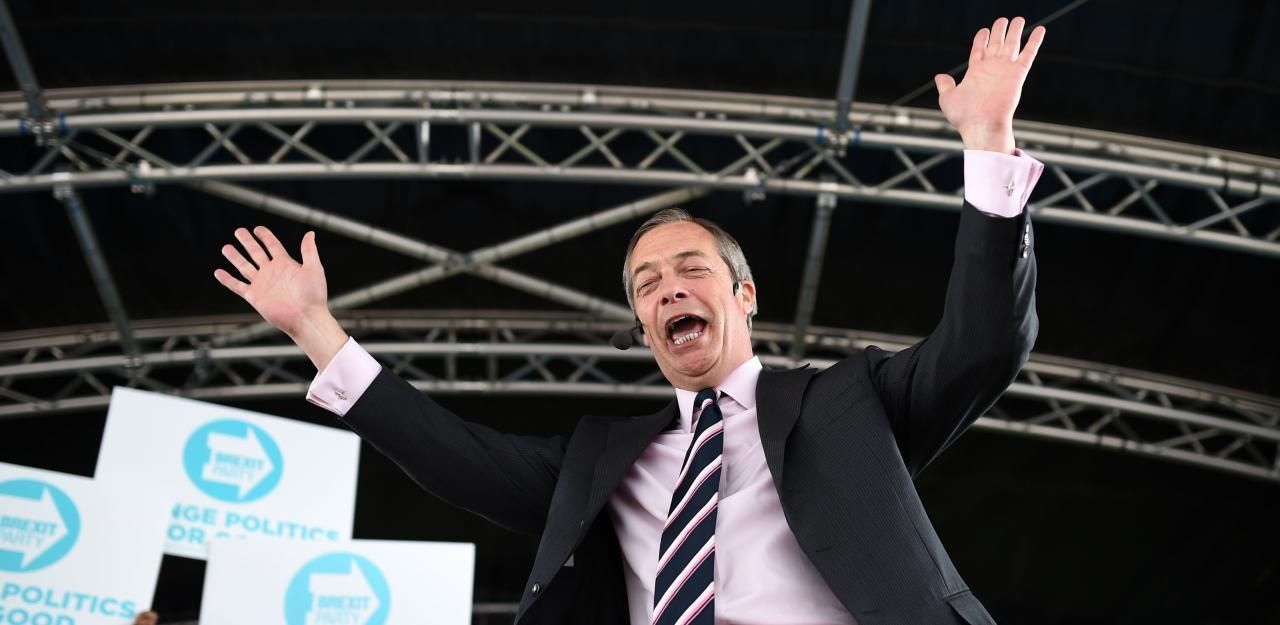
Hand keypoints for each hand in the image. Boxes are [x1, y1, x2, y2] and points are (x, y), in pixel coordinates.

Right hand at [214, 227, 346, 367]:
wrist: (305, 317)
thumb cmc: (313, 295)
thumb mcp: (314, 269)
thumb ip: (309, 251)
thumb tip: (310, 233)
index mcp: (285, 264)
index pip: (272, 246)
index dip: (265, 236)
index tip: (257, 229)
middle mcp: (271, 272)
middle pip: (256, 253)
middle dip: (247, 242)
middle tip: (239, 231)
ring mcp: (262, 284)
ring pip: (244, 266)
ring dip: (235, 257)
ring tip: (226, 248)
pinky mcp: (254, 296)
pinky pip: (237, 285)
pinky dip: (227, 279)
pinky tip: (218, 272)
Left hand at [934, 17, 1045, 153]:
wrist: (980, 125)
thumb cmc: (964, 117)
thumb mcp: (948, 98)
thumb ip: (945, 85)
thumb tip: (940, 76)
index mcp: (975, 73)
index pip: (979, 50)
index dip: (981, 39)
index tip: (984, 30)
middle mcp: (991, 69)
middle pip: (996, 44)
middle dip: (999, 31)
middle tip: (1003, 19)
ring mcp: (1005, 70)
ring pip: (1012, 44)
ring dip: (1015, 31)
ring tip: (1019, 19)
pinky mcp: (1017, 74)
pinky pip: (1028, 53)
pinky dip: (1034, 41)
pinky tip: (1040, 29)